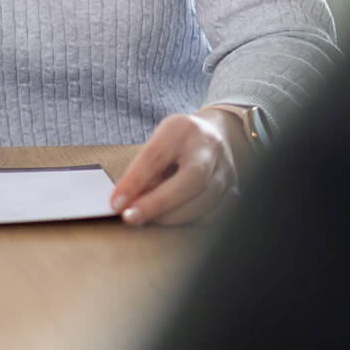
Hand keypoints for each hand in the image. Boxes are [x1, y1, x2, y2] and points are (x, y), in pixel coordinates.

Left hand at [108, 110, 239, 225]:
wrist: (215, 135)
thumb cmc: (178, 141)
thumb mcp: (157, 142)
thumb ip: (144, 169)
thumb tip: (126, 201)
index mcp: (183, 129)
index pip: (156, 155)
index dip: (135, 181)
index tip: (116, 203)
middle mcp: (209, 148)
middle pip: (190, 180)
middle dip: (158, 203)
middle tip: (131, 217)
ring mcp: (226, 170)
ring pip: (204, 202)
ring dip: (171, 216)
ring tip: (147, 219)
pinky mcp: (233, 190)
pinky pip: (212, 214)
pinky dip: (187, 220)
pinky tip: (171, 218)